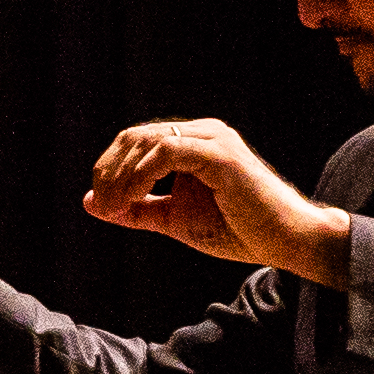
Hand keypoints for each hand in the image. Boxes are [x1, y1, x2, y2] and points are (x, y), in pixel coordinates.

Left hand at [81, 117, 348, 282]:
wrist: (282, 241)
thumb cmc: (236, 229)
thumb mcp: (173, 219)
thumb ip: (136, 209)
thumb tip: (91, 201)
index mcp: (192, 142)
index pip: (135, 140)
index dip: (110, 169)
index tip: (101, 204)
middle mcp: (202, 132)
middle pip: (134, 136)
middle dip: (109, 170)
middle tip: (102, 204)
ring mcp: (212, 139)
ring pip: (146, 141)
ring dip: (120, 175)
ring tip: (114, 206)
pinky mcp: (220, 154)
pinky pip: (166, 152)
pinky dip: (140, 175)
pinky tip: (131, 200)